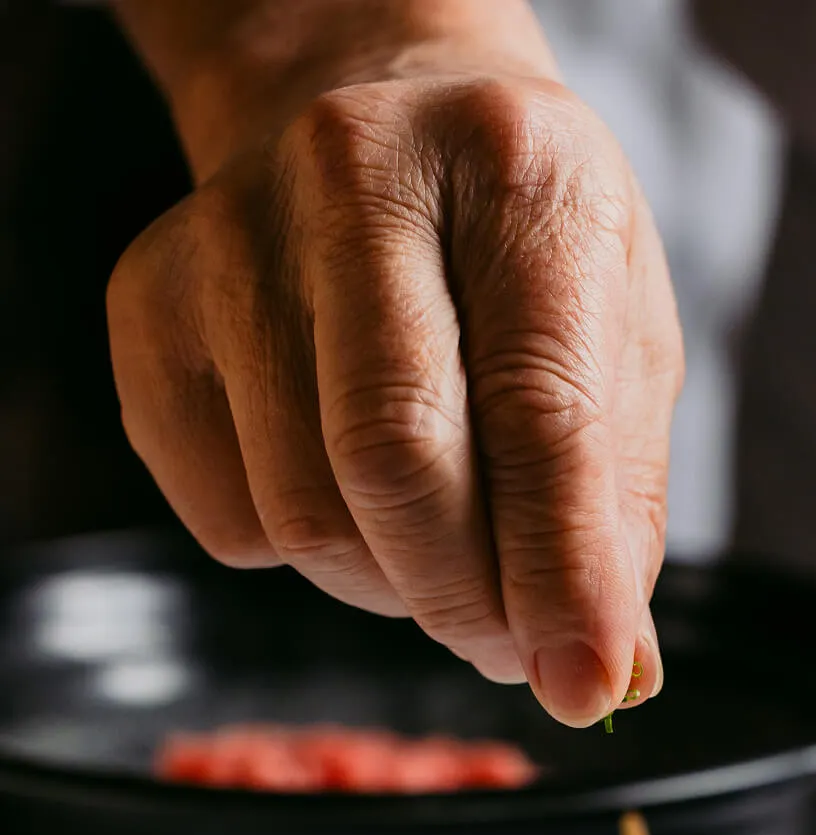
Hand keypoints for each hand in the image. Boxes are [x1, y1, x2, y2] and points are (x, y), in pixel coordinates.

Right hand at [107, 18, 680, 725]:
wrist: (376, 122)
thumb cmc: (519, 255)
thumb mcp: (620, 345)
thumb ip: (620, 512)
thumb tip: (608, 675)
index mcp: (512, 168)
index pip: (536, 414)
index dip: (561, 575)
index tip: (583, 686)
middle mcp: (354, 173)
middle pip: (394, 464)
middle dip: (467, 602)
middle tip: (512, 648)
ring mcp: (229, 239)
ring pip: (308, 516)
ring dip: (393, 588)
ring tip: (442, 543)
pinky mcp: (149, 313)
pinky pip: (232, 524)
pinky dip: (309, 558)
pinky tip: (350, 488)